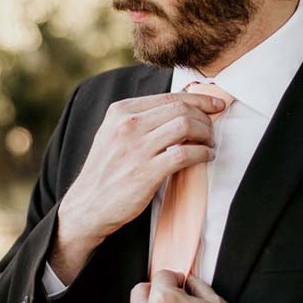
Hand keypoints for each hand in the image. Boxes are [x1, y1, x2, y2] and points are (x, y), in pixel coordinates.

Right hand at [50, 92, 222, 280]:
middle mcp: (127, 125)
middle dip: (205, 117)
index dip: (199, 99)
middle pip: (181, 109)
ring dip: (205, 134)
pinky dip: (202, 153)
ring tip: (209, 144)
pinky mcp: (145, 173)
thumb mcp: (113, 133)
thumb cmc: (106, 171)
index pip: (169, 97)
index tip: (215, 105)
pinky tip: (206, 157)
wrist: (87, 206)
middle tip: (212, 129)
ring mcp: (136, 149)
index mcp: (120, 111)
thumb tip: (179, 107)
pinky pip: (184, 154)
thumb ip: (139, 119)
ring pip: (186, 126)